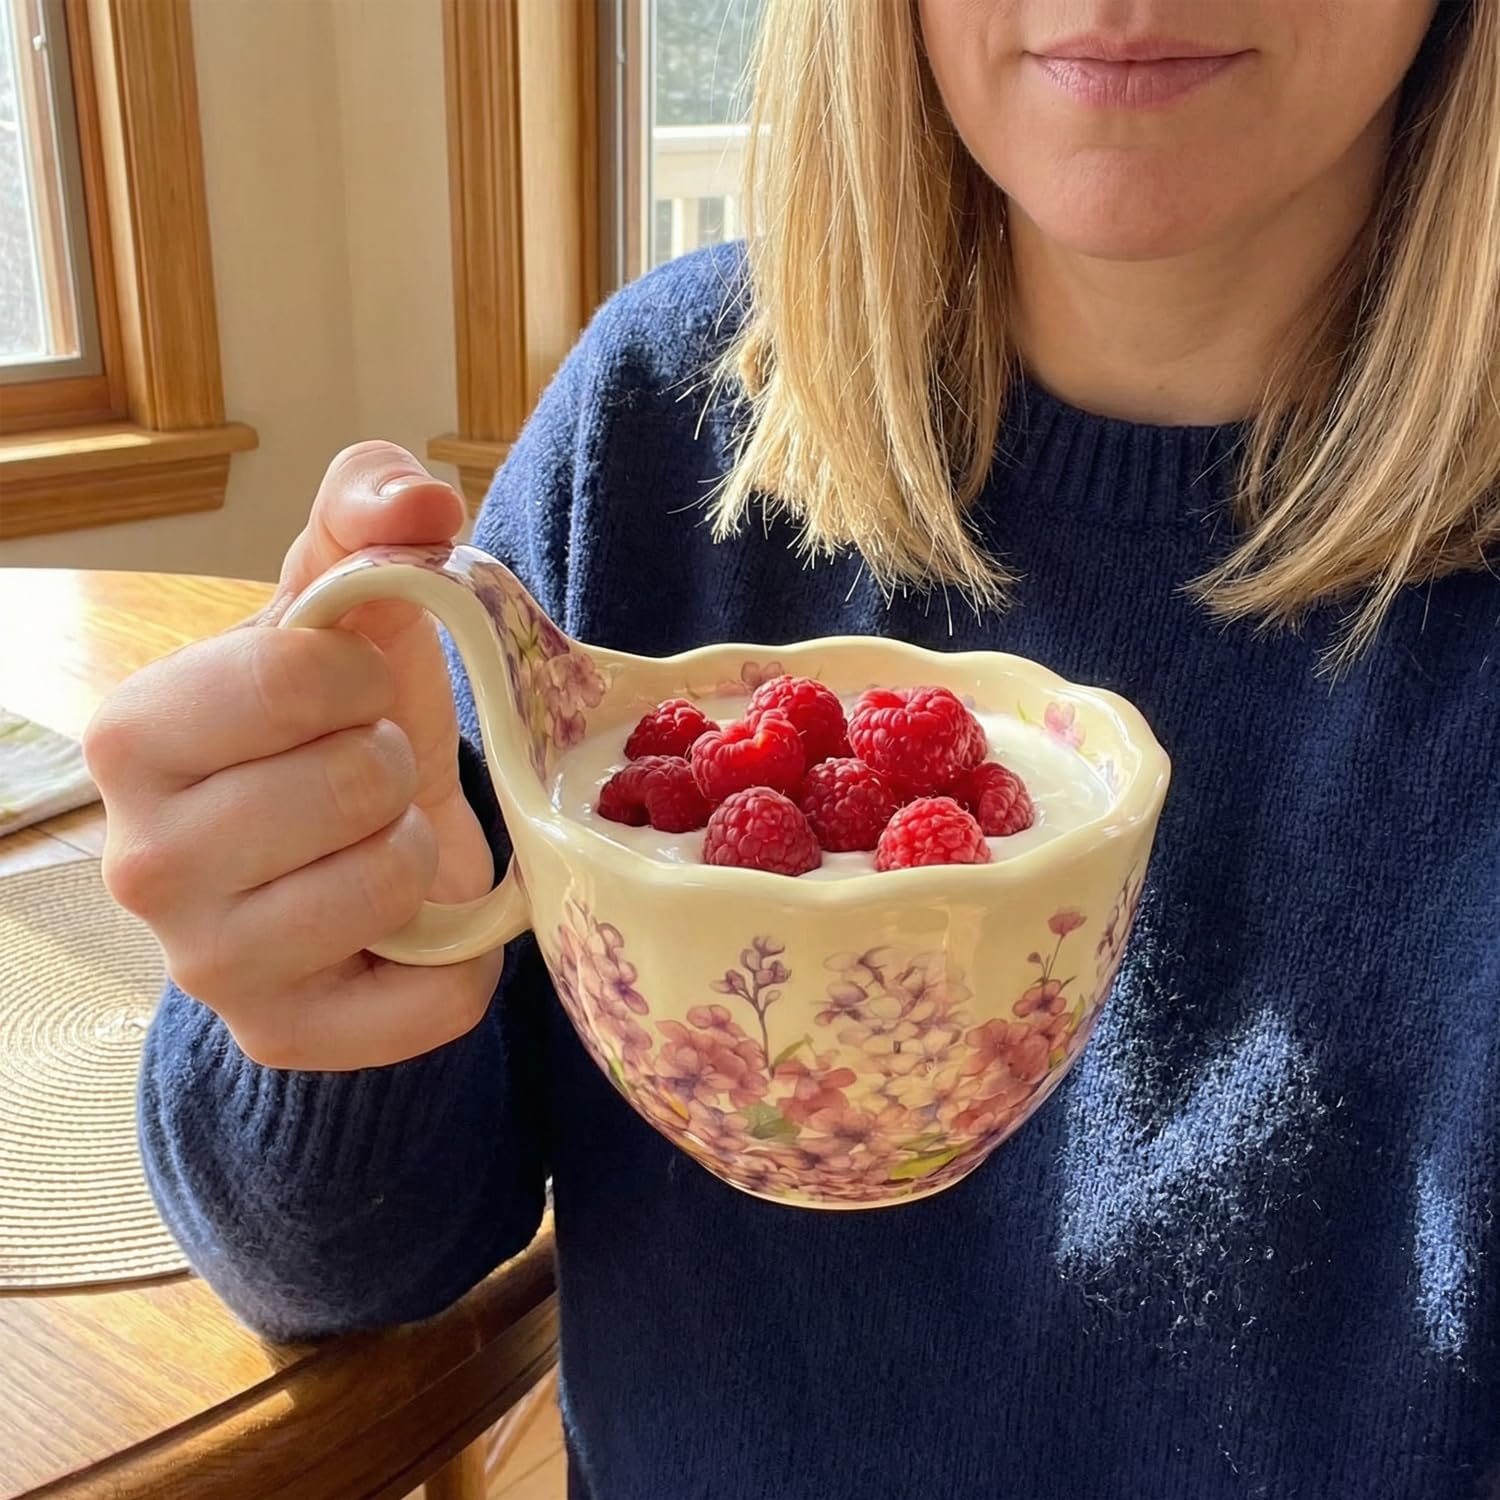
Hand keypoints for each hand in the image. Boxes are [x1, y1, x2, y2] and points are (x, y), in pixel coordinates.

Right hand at [86, 441, 502, 1069]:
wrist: (344, 842)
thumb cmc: (335, 714)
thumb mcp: (345, 595)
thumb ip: (368, 513)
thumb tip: (420, 504)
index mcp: (131, 735)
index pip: (294, 680)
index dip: (363, 674)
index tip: (349, 691)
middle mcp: (139, 863)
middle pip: (354, 782)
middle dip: (390, 764)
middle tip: (363, 777)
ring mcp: (206, 968)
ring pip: (393, 881)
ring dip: (418, 848)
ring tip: (376, 840)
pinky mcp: (285, 1037)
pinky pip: (436, 998)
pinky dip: (461, 954)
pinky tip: (413, 925)